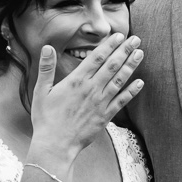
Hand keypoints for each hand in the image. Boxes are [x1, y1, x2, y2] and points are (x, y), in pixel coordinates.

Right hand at [27, 34, 143, 170]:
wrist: (55, 145)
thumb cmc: (46, 119)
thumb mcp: (41, 91)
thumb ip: (46, 68)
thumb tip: (47, 47)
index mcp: (76, 81)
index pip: (96, 58)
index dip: (109, 45)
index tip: (118, 36)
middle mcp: (91, 89)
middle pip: (112, 65)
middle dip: (124, 50)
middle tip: (135, 39)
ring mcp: (100, 103)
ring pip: (119, 80)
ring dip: (131, 66)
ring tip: (140, 53)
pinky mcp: (105, 116)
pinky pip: (122, 101)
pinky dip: (132, 91)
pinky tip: (140, 83)